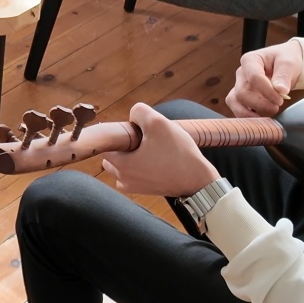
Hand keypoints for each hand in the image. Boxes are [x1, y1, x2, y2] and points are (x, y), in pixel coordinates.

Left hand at [101, 102, 219, 196]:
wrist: (198, 181)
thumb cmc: (178, 154)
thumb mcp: (159, 123)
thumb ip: (139, 112)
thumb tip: (133, 116)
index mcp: (121, 164)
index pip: (105, 144)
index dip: (118, 132)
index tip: (135, 130)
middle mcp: (122, 179)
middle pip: (111, 155)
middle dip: (124, 144)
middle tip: (146, 139)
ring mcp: (133, 187)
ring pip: (122, 164)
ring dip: (132, 155)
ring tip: (153, 149)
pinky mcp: (145, 190)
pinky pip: (134, 173)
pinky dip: (141, 165)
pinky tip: (157, 159)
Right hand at [226, 40, 303, 118]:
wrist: (286, 66)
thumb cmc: (285, 60)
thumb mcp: (289, 63)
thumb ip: (284, 75)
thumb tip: (280, 90)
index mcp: (250, 60)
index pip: (254, 77)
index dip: (267, 91)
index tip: (281, 99)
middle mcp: (241, 73)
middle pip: (242, 92)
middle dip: (260, 104)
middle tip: (277, 106)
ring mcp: (239, 85)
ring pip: (235, 102)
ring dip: (251, 112)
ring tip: (267, 114)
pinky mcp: (241, 97)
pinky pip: (237, 108)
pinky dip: (247, 116)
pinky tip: (261, 118)